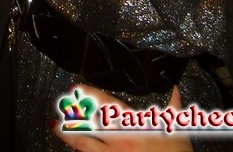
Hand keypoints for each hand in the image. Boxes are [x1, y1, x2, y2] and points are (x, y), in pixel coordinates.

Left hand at [53, 85, 192, 151]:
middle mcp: (118, 138)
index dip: (88, 94)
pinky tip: (74, 149)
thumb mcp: (177, 127)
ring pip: (83, 144)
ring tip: (55, 126)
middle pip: (88, 123)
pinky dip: (82, 151)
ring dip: (67, 135)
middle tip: (60, 104)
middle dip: (71, 113)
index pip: (105, 103)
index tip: (75, 86)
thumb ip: (175, 106)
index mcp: (132, 123)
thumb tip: (176, 88)